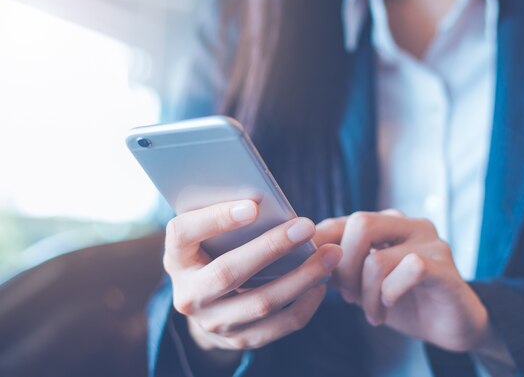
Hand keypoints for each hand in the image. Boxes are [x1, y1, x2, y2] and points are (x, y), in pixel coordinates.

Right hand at [164, 199, 342, 353]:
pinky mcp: (238, 340)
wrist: (207, 303)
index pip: (184, 233)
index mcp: (175, 257)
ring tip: (330, 254)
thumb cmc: (214, 251)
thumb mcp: (208, 233)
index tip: (253, 206)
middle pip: (229, 272)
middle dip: (272, 247)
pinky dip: (305, 303)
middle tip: (307, 225)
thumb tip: (270, 201)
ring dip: (302, 277)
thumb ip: (229, 217)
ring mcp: (212, 322)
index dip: (216, 219)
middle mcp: (188, 294)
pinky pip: (278, 326)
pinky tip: (322, 282)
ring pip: (261, 303)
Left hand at [317, 211, 491, 351]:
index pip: (343, 221)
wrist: (450, 323)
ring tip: (373, 313)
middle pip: (361, 224)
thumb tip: (303, 259)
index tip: (308, 269)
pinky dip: (391, 294)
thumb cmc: (403, 299)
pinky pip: (409, 270)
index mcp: (386, 223)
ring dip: (367, 294)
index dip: (321, 244)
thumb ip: (338, 268)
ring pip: (378, 256)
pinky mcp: (444, 266)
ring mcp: (429, 242)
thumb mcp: (363, 282)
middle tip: (347, 296)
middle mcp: (408, 224)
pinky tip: (390, 307)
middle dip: (344, 267)